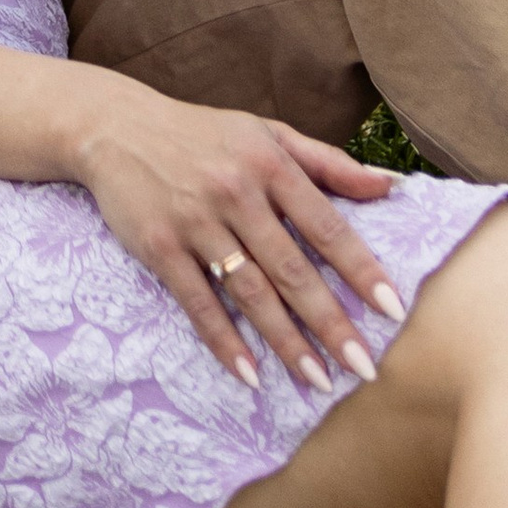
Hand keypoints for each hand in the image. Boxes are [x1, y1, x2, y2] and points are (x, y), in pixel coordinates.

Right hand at [61, 68, 402, 392]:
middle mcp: (235, 192)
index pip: (325, 224)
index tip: (393, 310)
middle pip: (291, 269)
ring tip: (317, 381)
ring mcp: (195, 221)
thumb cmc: (202, 134)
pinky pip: (198, 302)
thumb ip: (328, 162)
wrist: (114, 126)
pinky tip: (250, 374)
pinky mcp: (160, 246)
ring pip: (250, 292)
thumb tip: (391, 186)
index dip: (360, 269)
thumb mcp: (265, 133)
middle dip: (330, 323)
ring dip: (286, 342)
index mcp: (268, 163)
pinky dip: (224, 340)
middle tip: (365, 368)